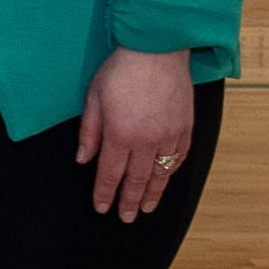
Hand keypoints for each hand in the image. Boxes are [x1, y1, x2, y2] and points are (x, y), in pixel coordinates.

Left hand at [76, 46, 194, 221]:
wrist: (157, 51)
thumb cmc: (120, 70)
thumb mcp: (93, 97)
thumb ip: (89, 132)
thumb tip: (83, 160)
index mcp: (120, 133)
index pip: (110, 173)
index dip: (105, 193)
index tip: (102, 208)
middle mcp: (146, 140)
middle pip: (137, 180)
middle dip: (130, 201)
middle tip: (126, 218)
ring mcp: (169, 136)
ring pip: (160, 174)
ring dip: (153, 194)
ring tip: (147, 209)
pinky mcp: (185, 129)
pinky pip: (178, 159)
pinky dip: (170, 174)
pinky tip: (164, 181)